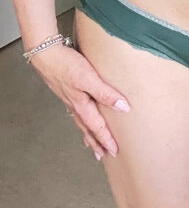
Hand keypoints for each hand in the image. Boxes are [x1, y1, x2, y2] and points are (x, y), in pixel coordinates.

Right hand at [30, 42, 130, 159]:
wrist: (45, 53)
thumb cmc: (66, 65)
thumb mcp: (89, 79)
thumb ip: (106, 93)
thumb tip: (123, 107)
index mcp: (81, 105)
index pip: (97, 127)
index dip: (106, 139)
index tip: (114, 151)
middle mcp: (74, 105)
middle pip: (87, 128)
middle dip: (95, 142)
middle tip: (103, 154)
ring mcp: (69, 98)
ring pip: (80, 121)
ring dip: (88, 133)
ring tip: (92, 142)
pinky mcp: (66, 90)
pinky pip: (75, 110)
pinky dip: (81, 118)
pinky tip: (81, 115)